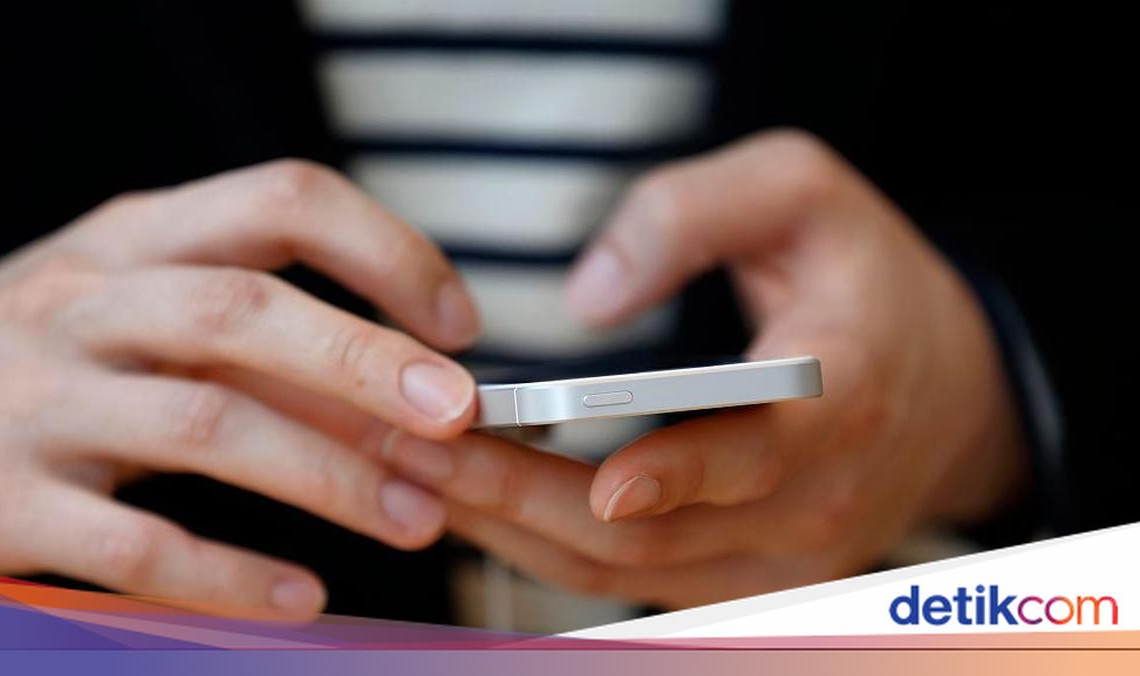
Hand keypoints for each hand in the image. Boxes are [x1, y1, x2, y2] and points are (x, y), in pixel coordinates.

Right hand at [0, 160, 479, 616]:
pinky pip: (131, 543)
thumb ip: (262, 339)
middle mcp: (88, 304)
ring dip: (327, 473)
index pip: (282, 200)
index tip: (459, 323)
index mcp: (138, 239)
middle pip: (244, 309)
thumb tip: (410, 389)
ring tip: (417, 519)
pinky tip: (303, 595)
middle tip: (461, 417)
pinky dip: (227, 574)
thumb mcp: (141, 312)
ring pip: (204, 423)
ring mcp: (38, 401)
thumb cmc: (46, 358)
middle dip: (366, 361)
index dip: (385, 251)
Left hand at [381, 130, 1025, 608]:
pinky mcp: (748, 577)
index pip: (763, 455)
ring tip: (416, 474)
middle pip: (659, 534)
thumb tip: (584, 298)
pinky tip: (478, 501)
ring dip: (515, 530)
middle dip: (524, 497)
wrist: (942, 382)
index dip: (680, 475)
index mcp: (847, 395)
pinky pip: (633, 582)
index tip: (599, 480)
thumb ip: (693, 214)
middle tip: (416, 451)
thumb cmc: (862, 274)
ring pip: (630, 574)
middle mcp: (819, 500)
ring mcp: (784, 558)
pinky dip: (548, 547)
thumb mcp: (800, 191)